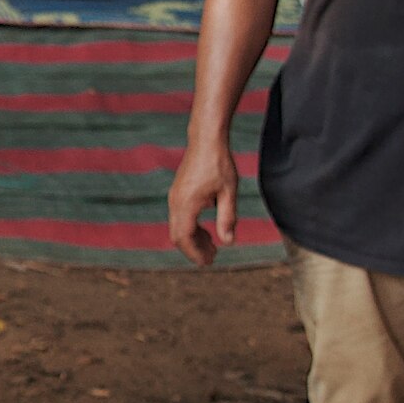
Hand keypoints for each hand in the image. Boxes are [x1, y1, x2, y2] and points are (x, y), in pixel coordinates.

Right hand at [168, 136, 241, 266]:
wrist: (206, 139)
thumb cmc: (219, 164)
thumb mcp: (228, 192)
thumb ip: (227, 218)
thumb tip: (229, 242)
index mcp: (187, 204)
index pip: (185, 237)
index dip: (195, 253)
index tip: (209, 262)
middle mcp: (176, 202)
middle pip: (178, 236)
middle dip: (193, 249)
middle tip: (212, 258)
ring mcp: (174, 197)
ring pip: (177, 228)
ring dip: (193, 239)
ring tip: (213, 245)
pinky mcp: (177, 193)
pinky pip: (179, 218)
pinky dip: (191, 229)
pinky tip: (206, 230)